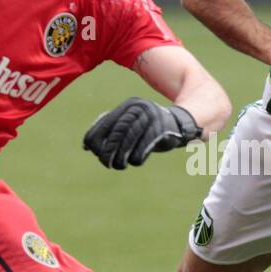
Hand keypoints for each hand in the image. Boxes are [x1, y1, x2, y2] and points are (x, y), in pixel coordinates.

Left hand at [82, 98, 201, 169]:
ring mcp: (151, 118)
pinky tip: (135, 161)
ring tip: (119, 165)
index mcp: (128, 106)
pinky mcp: (160, 130)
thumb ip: (111, 129)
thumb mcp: (132, 123)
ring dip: (121, 158)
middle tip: (106, 163)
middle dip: (107, 152)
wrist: (183, 123)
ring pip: (128, 142)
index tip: (93, 152)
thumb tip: (86, 146)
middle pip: (115, 134)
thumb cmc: (152, 127)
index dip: (95, 139)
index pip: (104, 124)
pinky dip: (136, 158)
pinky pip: (142, 148)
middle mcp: (138, 109)